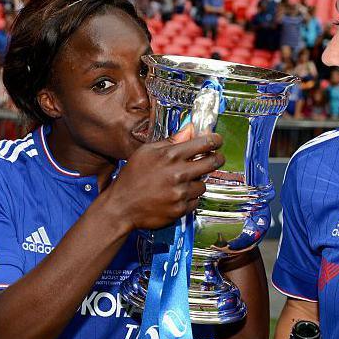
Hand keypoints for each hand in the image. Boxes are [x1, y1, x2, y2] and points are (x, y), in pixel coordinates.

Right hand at [106, 125, 223, 231]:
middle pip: (212, 162)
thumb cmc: (132, 177)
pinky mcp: (180, 209)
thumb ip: (170, 141)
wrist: (121, 206)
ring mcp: (180, 192)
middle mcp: (178, 173)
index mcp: (170, 156)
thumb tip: (190, 130)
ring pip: (203, 184)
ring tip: (182, 183)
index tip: (217, 140)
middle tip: (215, 158)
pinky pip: (195, 201)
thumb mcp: (146, 152)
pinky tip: (175, 196)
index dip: (215, 140)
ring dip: (197, 182)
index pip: (204, 143)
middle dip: (217, 158)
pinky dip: (189, 199)